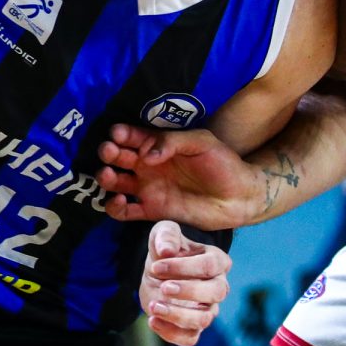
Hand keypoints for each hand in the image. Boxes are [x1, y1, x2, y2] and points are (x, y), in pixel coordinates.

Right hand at [98, 124, 259, 229]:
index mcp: (158, 145)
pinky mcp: (152, 211)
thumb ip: (172, 142)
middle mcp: (148, 166)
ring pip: (115, 183)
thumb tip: (145, 155)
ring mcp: (148, 188)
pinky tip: (119, 201)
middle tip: (109, 151)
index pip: (132, 136)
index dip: (120, 134)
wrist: (240, 197)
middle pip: (118, 157)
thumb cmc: (223, 163)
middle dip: (108, 152)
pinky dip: (114, 208)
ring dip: (105, 178)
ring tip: (107, 175)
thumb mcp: (201, 142)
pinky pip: (125, 212)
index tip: (117, 134)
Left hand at [138, 221, 230, 345]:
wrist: (157, 270)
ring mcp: (208, 309)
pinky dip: (171, 333)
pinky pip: (190, 338)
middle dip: (188, 291)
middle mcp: (218, 286)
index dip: (184, 267)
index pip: (210, 266)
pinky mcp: (193, 327)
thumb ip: (166, 236)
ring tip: (154, 305)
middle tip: (163, 287)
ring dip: (177, 315)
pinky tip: (152, 320)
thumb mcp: (163, 233)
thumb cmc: (166, 248)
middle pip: (216, 293)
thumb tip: (167, 251)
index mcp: (217, 261)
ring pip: (203, 319)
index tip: (156, 266)